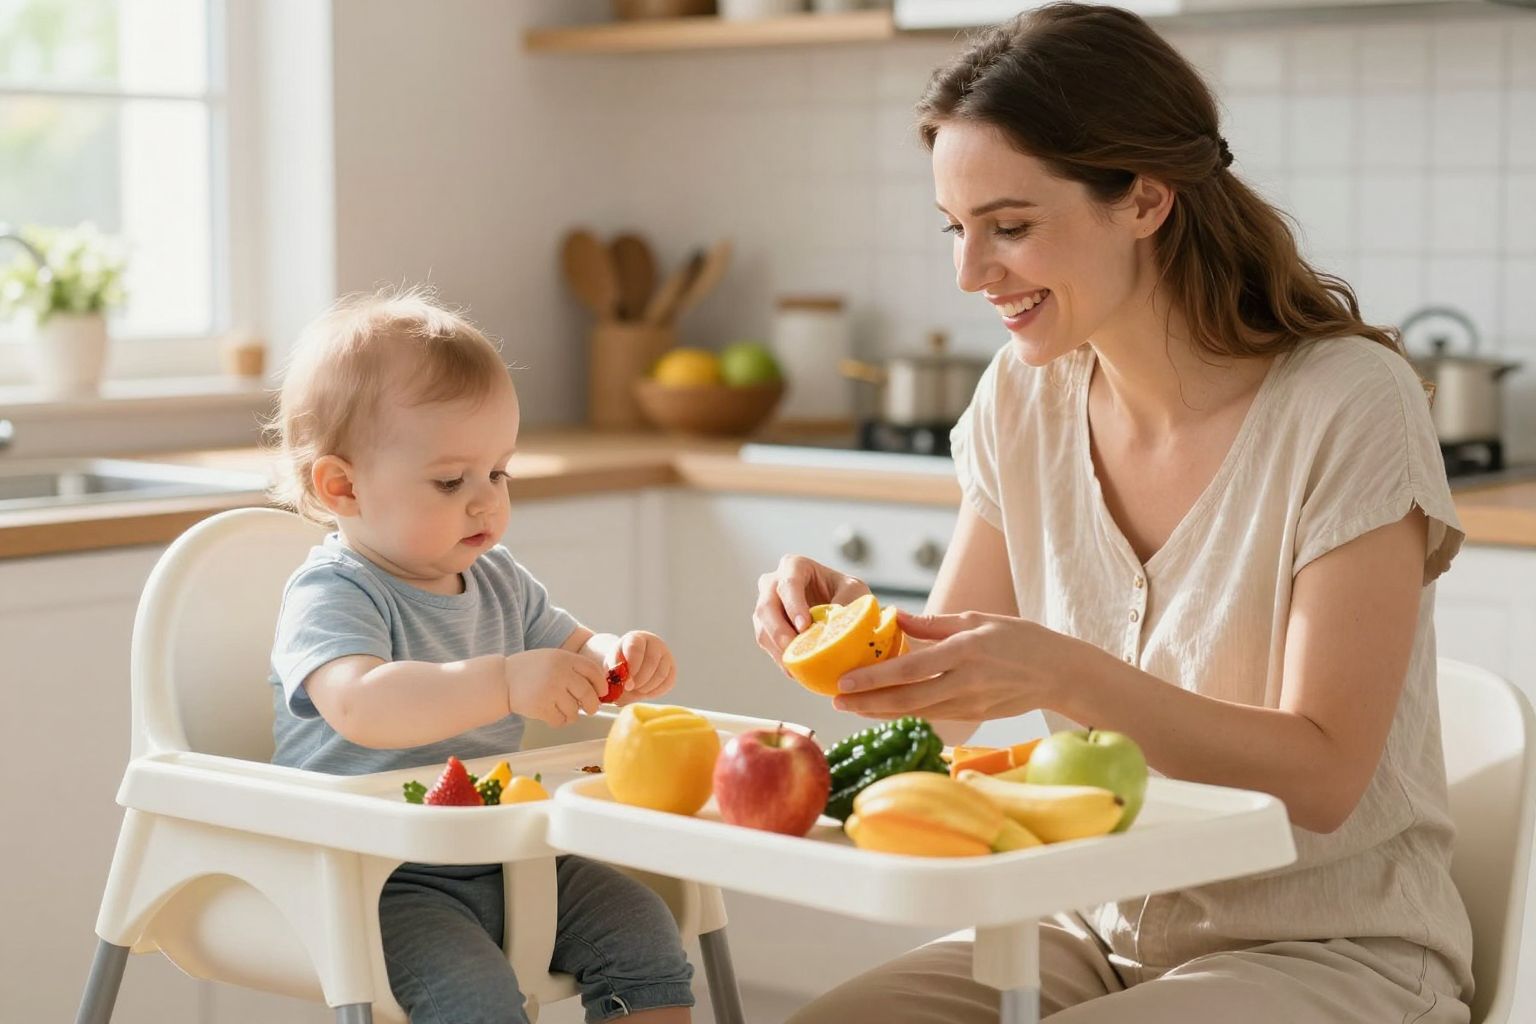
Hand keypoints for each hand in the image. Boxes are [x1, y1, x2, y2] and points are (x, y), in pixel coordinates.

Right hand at [504, 649, 605, 725]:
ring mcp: (550, 690)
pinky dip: (560, 721)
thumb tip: (598, 688)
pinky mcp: (541, 706)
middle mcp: (559, 673)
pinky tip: (553, 715)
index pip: (593, 671)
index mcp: (564, 658)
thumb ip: (573, 668)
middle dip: (592, 705)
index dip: (601, 684)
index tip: (602, 692)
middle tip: (590, 709)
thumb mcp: (552, 658)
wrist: (502, 679)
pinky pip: (560, 720)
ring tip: (564, 710)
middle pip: (588, 694)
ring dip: (573, 715)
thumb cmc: (530, 670)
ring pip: (575, 711)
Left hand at [610, 630, 676, 701]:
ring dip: (647, 687)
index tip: (626, 681)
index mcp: (636, 638)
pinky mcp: (672, 668)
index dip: (632, 666)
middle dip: (639, 680)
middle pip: (651, 661)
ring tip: (636, 689)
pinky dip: (656, 691)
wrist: (629, 666)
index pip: (636, 648)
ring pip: (661, 674)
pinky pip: (668, 682)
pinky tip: (645, 691)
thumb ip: (615, 673)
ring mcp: (665, 654)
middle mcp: (654, 642)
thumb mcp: (611, 666)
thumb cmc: (618, 665)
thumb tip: (628, 685)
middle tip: (630, 688)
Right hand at [753, 554, 871, 666]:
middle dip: (780, 632)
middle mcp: (773, 583)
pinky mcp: (765, 628)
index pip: (788, 583)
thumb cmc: (847, 594)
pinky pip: (767, 644)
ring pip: (762, 629)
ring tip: (799, 666)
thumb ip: (848, 602)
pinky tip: (798, 670)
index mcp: (794, 566)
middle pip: (766, 607)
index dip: (794, 605)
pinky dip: (781, 659)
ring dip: (779, 650)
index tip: (805, 627)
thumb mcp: (855, 592)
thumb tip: (838, 624)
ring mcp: (765, 606)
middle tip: (796, 651)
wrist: (841, 606)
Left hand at [831, 610, 1070, 720]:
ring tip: (850, 706)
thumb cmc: (1021, 639)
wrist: (1059, 673)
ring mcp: (969, 704)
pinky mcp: (972, 716)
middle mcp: (964, 682)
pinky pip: (930, 716)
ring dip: (880, 712)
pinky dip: (903, 713)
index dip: (874, 678)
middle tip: (836, 700)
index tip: (845, 680)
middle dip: (867, 703)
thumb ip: (934, 622)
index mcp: (965, 652)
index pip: (910, 669)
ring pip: (915, 712)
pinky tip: (882, 710)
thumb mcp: (978, 619)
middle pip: (906, 699)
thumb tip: (895, 616)